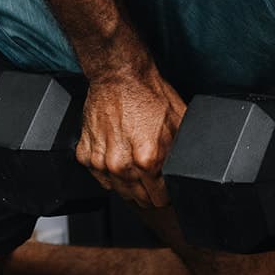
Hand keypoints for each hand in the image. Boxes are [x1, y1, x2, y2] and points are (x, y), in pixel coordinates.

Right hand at [76, 67, 185, 210]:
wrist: (119, 75)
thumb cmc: (148, 94)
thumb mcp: (179, 122)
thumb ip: (182, 150)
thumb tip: (189, 168)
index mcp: (147, 159)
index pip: (160, 197)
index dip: (167, 195)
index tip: (167, 191)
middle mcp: (121, 164)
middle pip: (139, 198)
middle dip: (149, 194)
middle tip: (154, 183)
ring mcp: (100, 161)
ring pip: (119, 190)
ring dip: (129, 185)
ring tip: (137, 171)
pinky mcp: (85, 155)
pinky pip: (100, 177)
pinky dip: (109, 173)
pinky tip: (118, 160)